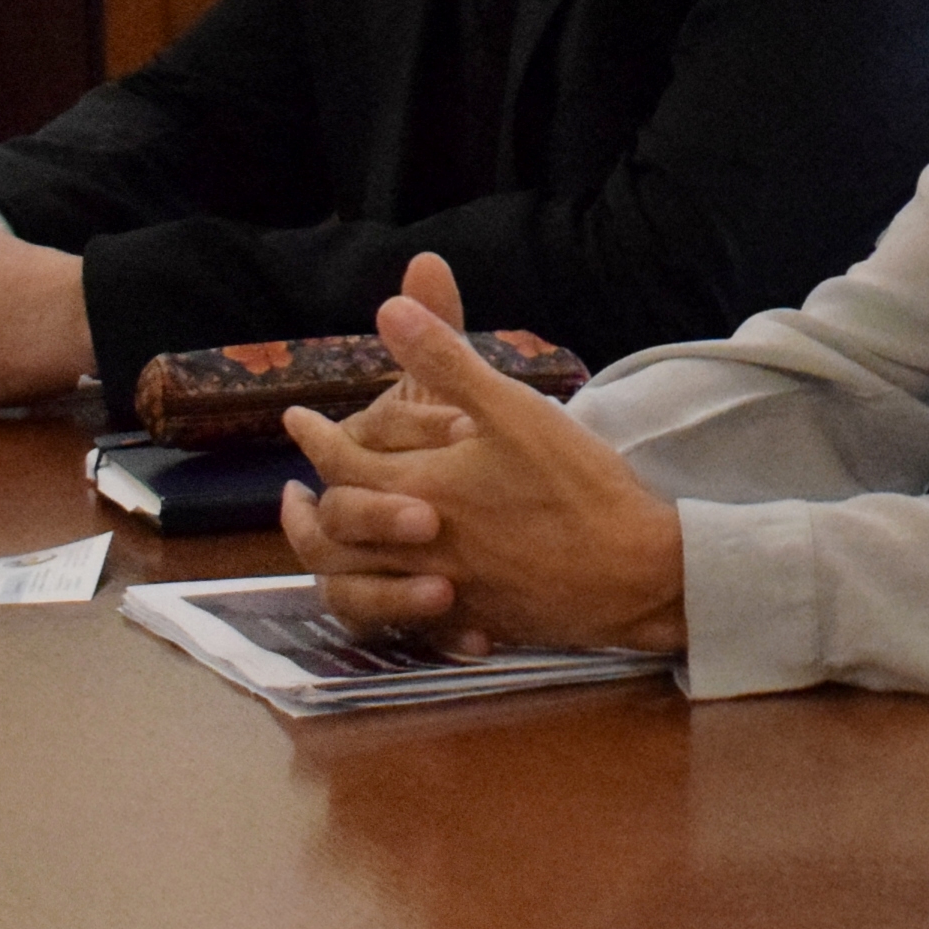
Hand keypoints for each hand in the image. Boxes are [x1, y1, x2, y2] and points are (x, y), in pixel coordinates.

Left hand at [283, 253, 685, 658]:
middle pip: (339, 529)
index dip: (316, 438)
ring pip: (359, 582)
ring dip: (332, 561)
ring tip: (325, 547)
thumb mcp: (512, 409)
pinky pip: (408, 621)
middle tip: (297, 492)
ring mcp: (442, 590)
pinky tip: (395, 591)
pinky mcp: (473, 620)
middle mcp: (415, 547)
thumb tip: (390, 307)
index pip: (343, 462)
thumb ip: (447, 359)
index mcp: (418, 489)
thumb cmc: (574, 486)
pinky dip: (388, 605)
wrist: (631, 573)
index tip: (297, 421)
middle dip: (310, 508)